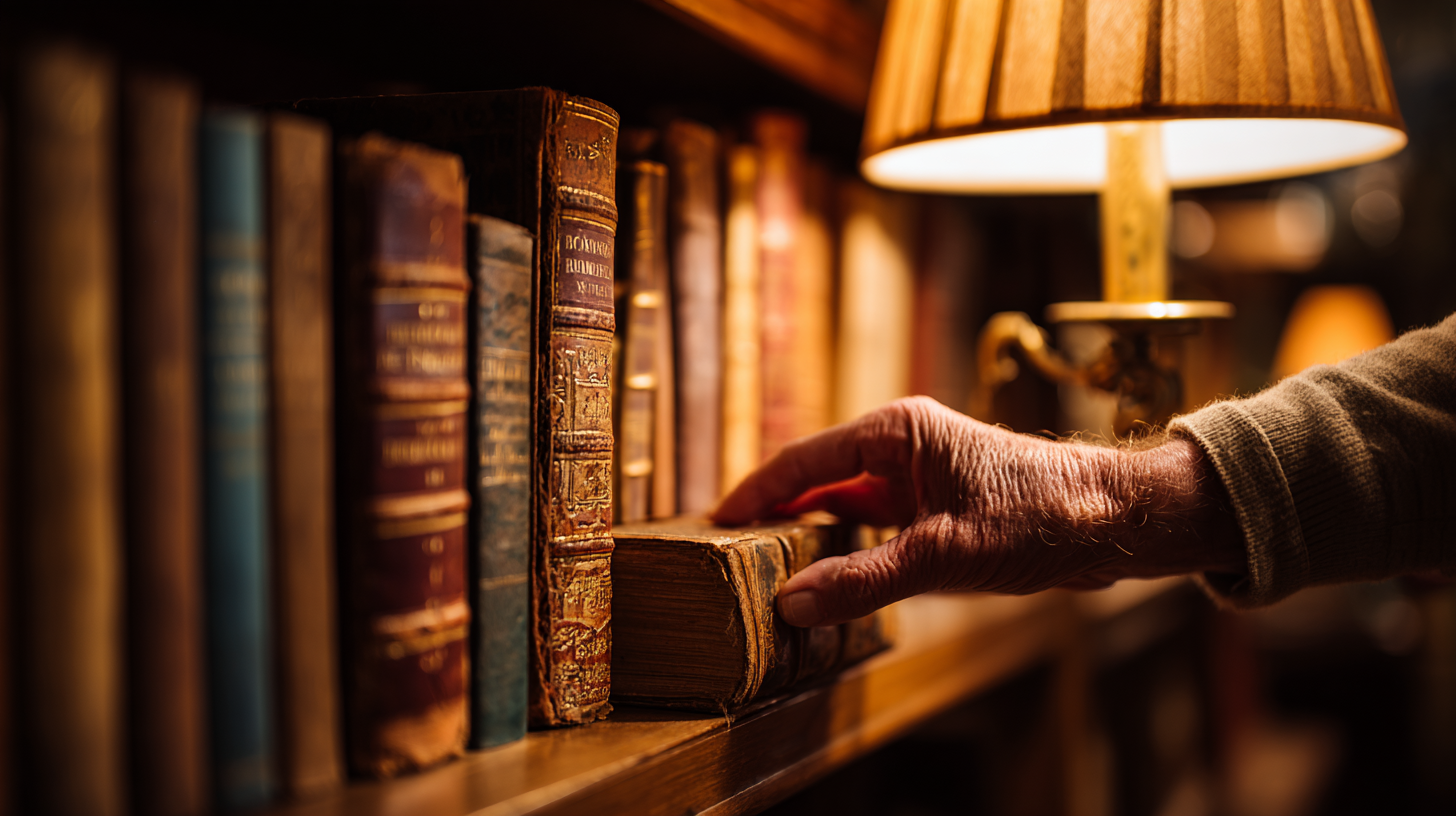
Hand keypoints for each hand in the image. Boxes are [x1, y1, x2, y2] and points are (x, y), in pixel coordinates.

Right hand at [711, 397, 1244, 626]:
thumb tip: (794, 603)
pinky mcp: (935, 503)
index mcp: (896, 432)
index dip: (755, 493)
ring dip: (810, 537)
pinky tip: (824, 579)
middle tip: (729, 555)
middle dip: (775, 515)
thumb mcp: (943, 554)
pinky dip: (846, 550)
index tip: (714, 523)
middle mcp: (901, 445)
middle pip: (816, 480)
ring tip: (764, 570)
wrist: (1113, 521)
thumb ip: (864, 580)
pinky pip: (873, 525)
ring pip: (843, 505)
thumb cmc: (1038, 516)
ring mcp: (917, 474)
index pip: (803, 460)